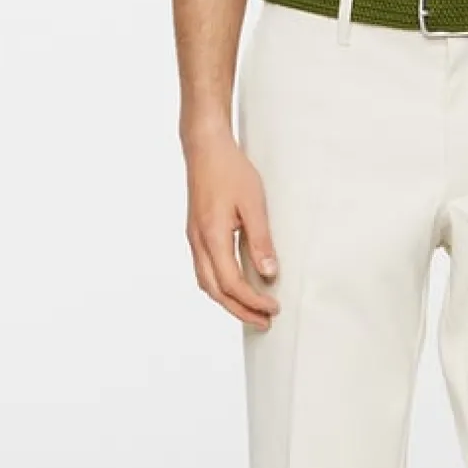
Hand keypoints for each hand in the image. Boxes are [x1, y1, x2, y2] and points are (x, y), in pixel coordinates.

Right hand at [184, 128, 279, 328]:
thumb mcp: (253, 204)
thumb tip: (269, 274)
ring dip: (229, 301)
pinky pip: (205, 270)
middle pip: (216, 291)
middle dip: (240, 310)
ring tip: (252, 310)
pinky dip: (221, 286)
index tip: (274, 308)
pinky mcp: (196, 234)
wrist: (204, 146)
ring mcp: (194, 238)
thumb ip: (261, 241)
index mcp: (212, 236)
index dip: (253, 301)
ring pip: (207, 283)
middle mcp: (198, 242)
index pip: (232, 283)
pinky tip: (237, 287)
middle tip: (264, 322)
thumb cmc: (230, 169)